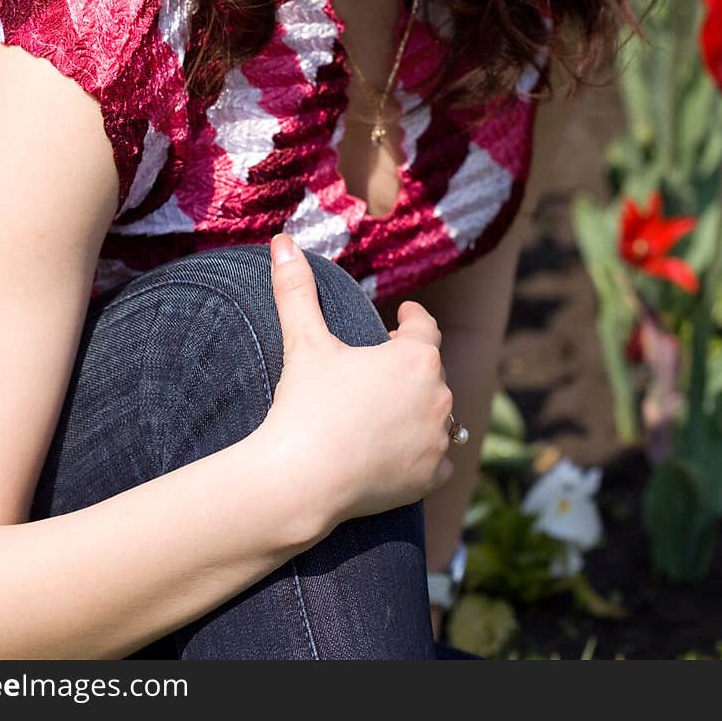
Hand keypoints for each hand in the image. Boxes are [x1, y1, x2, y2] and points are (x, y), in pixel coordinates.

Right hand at [260, 234, 454, 534]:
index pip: (425, 326)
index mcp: (417, 358)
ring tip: (396, 405)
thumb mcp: (304, 341)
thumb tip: (282, 240)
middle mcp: (439, 396)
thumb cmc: (306, 405)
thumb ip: (296, 288)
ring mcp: (437, 439)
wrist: (302, 480)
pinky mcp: (430, 477)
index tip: (404, 315)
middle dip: (412, 364)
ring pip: (439, 414)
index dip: (413, 318)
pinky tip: (410, 450)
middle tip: (384, 364)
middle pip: (431, 370)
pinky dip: (427, 453)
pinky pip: (439, 459)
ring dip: (422, 407)